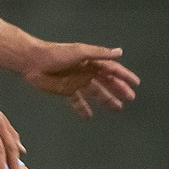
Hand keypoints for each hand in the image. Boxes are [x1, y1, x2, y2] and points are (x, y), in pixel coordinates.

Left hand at [22, 42, 140, 118]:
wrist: (32, 62)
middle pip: (106, 82)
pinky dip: (82, 108)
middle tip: (130, 98)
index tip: (135, 84)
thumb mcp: (80, 52)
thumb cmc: (55, 54)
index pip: (112, 69)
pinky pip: (77, 101)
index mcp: (91, 61)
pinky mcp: (65, 90)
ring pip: (95, 92)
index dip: (124, 76)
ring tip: (117, 108)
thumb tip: (120, 52)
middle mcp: (85, 71)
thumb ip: (99, 53)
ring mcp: (76, 81)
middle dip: (118, 89)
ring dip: (106, 100)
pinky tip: (89, 116)